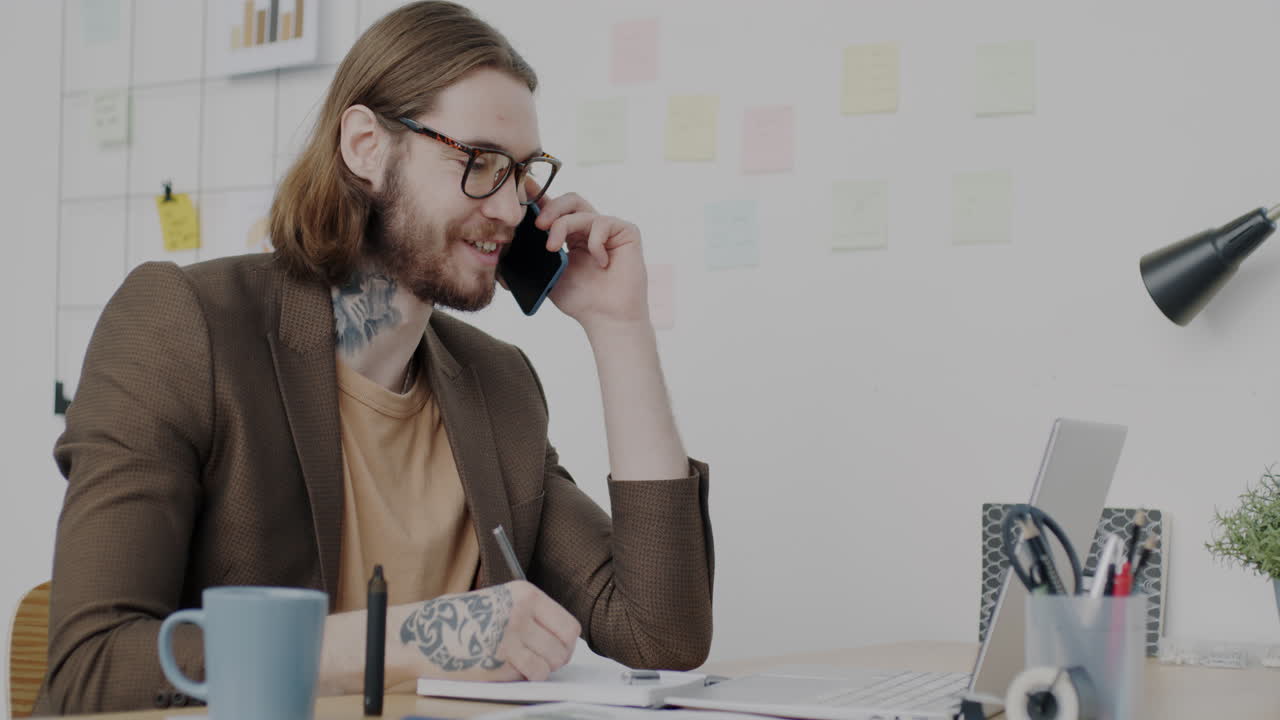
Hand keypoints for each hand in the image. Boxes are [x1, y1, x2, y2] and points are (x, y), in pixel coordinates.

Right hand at [397, 581, 579, 681]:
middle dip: (556, 660)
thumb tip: (561, 640)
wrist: (422, 633)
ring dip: (540, 670)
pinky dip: (525, 678)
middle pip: (564, 647)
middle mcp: (521, 612)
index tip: (557, 650)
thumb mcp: (499, 604)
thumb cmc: (459, 621)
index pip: (569, 625)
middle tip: (541, 662)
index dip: (566, 643)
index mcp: (524, 594)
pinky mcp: (500, 659)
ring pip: (551, 664)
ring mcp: (512, 636)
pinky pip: (532, 675)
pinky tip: (507, 669)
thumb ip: (529, 616)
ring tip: (521, 665)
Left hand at [531, 183, 650, 330]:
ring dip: (563, 225)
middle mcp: (591, 228)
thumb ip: (529, 264)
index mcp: (573, 235)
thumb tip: (498, 259)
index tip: (522, 193)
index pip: (556, 209)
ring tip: (553, 248)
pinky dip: (595, 241)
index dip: (540, 199)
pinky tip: (599, 262)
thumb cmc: (581, 301)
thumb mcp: (547, 278)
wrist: (608, 319)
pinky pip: (603, 223)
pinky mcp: (627, 232)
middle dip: (550, 208)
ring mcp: (609, 229)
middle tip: (537, 226)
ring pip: (581, 210)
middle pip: (570, 200)